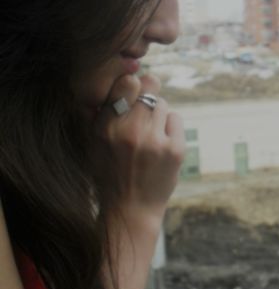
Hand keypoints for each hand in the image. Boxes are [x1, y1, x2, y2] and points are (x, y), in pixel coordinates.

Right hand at [90, 73, 184, 225]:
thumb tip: (121, 78)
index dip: (132, 84)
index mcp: (106, 127)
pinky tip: (161, 143)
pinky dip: (169, 127)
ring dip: (157, 114)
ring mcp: (155, 141)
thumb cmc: (109, 172)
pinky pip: (175, 119)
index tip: (131, 92)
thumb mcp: (93, 142)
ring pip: (162, 103)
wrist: (130, 209)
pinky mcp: (175, 150)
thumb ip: (99, 112)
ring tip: (149, 133)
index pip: (127, 82)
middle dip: (148, 92)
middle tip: (144, 107)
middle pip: (150, 85)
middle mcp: (130, 131)